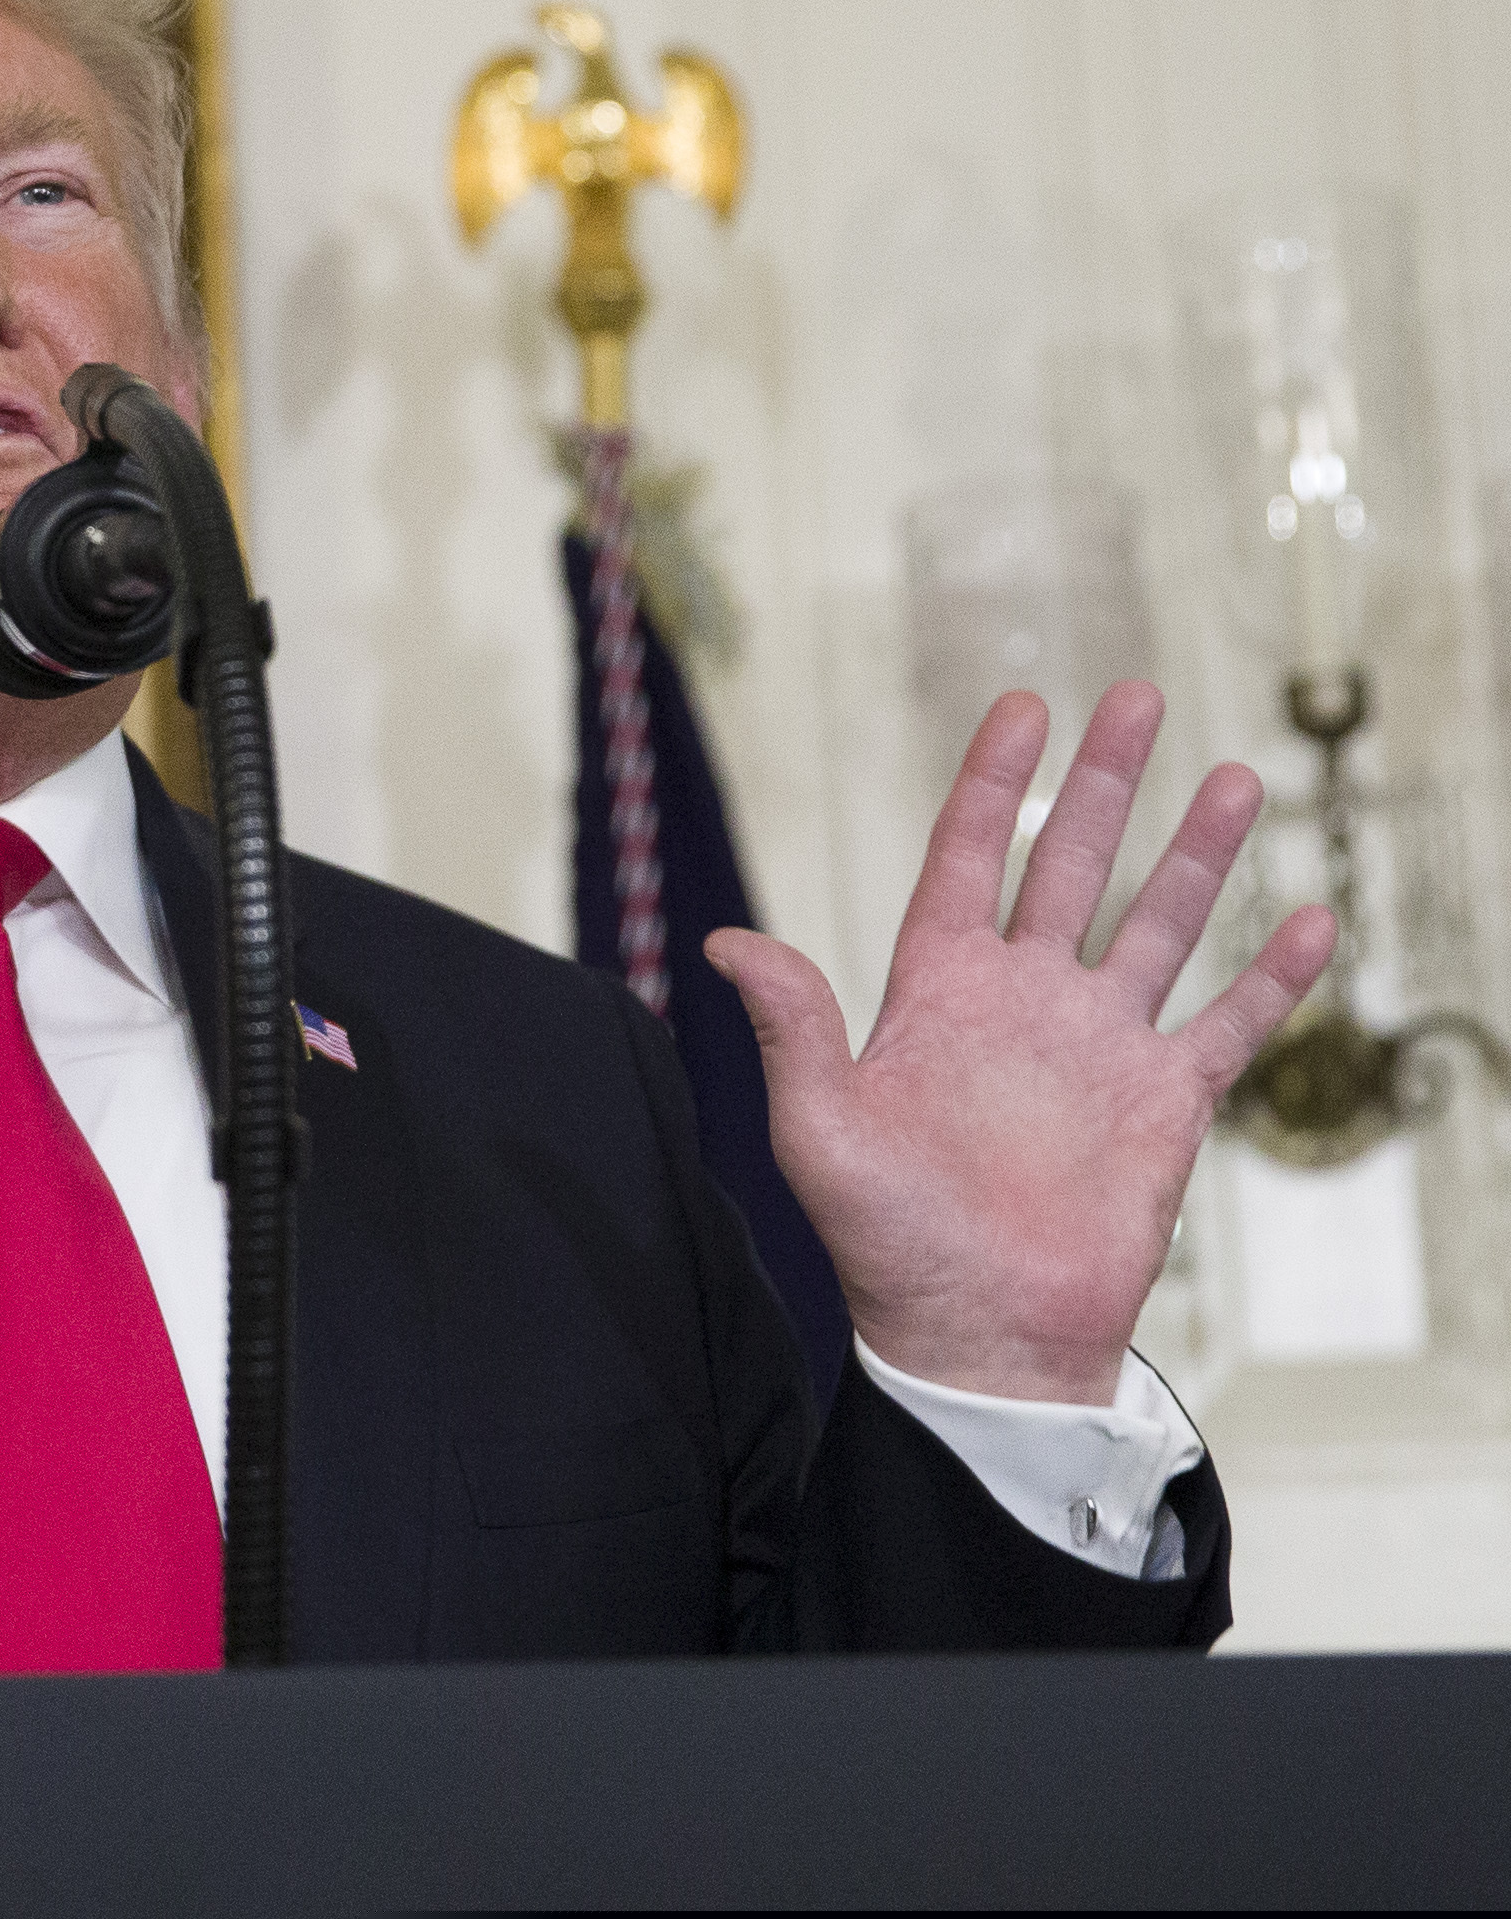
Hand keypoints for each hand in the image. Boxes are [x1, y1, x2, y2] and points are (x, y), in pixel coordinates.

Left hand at [706, 683, 1333, 1405]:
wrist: (980, 1336)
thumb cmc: (887, 1243)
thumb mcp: (819, 1130)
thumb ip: (793, 1028)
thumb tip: (725, 942)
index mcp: (938, 993)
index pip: (970, 858)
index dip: (995, 783)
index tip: (1024, 706)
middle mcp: (1023, 1003)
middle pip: (1072, 866)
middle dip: (1106, 784)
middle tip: (1139, 696)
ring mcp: (1098, 1047)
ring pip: (1159, 925)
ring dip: (1197, 855)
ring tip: (1237, 778)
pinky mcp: (1164, 1102)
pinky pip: (1230, 1023)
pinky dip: (1272, 975)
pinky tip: (1308, 917)